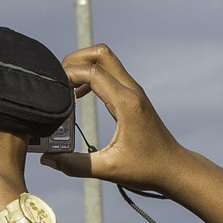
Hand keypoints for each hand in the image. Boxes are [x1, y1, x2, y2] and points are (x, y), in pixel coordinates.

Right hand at [40, 45, 189, 194]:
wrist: (174, 168)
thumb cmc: (148, 168)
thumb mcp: (109, 169)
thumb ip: (75, 165)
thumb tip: (48, 159)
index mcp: (126, 103)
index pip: (93, 72)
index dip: (69, 73)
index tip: (52, 87)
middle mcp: (131, 92)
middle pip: (101, 54)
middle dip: (76, 59)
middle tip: (58, 79)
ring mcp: (134, 92)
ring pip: (106, 60)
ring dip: (84, 66)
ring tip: (65, 86)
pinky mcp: (133, 98)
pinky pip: (110, 74)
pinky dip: (91, 76)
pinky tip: (79, 95)